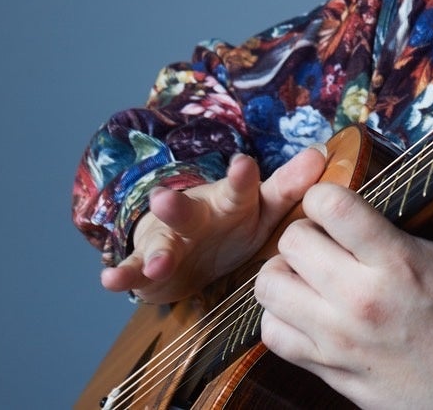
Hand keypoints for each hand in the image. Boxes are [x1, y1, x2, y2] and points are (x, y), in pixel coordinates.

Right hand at [100, 146, 326, 304]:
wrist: (190, 250)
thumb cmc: (234, 224)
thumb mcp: (263, 207)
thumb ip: (289, 185)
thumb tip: (321, 152)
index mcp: (230, 201)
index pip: (238, 188)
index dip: (240, 178)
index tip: (242, 165)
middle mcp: (195, 216)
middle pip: (187, 210)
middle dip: (175, 206)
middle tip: (163, 199)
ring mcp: (169, 239)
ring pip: (161, 243)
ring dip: (156, 251)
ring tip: (156, 262)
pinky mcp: (148, 266)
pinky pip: (135, 270)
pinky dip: (122, 275)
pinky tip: (110, 279)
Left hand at [256, 186, 432, 409]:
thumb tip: (421, 175)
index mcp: (397, 264)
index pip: (329, 206)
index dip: (327, 194)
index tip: (339, 202)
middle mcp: (359, 300)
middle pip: (291, 241)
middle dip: (306, 228)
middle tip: (328, 237)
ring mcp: (337, 339)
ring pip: (269, 286)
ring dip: (286, 270)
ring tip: (311, 270)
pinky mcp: (327, 369)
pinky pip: (273, 333)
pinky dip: (281, 314)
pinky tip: (307, 306)